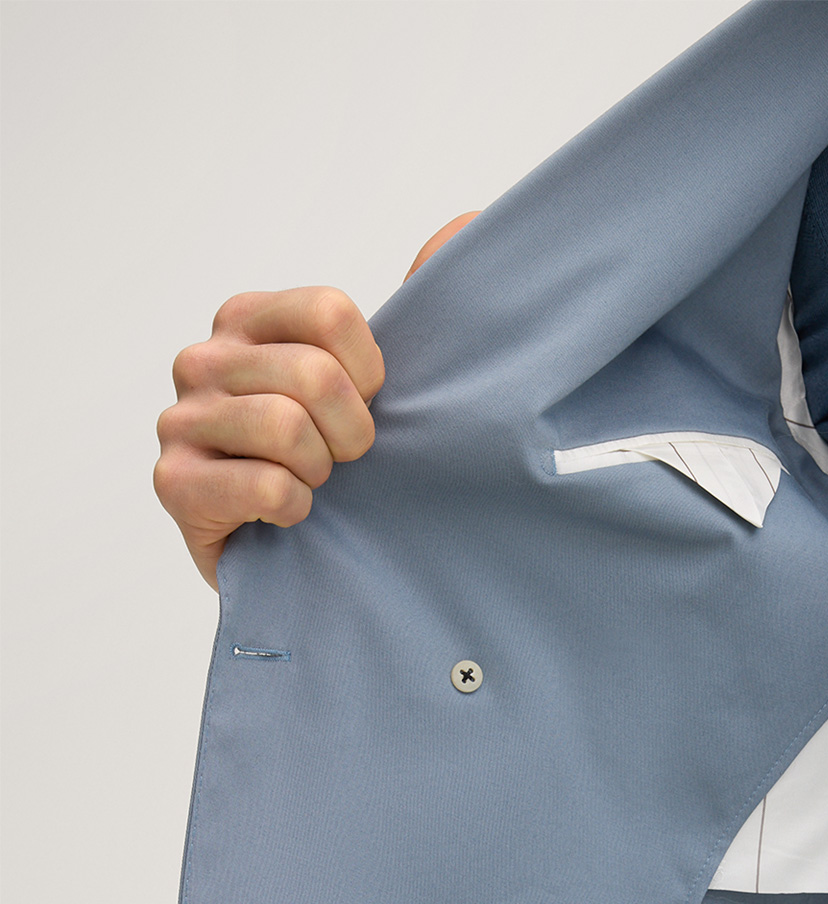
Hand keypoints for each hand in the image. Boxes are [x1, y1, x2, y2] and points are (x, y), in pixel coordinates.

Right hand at [155, 212, 480, 588]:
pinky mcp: (174, 482)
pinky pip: (267, 485)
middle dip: (351, 435)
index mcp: (246, 320)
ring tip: (310, 486)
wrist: (285, 557)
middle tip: (341, 462)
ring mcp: (181, 419)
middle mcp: (203, 359)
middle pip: (315, 375)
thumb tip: (461, 229)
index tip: (367, 406)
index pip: (331, 312)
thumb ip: (410, 314)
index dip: (369, 373)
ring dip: (320, 473)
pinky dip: (294, 509)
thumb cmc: (330, 462)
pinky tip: (285, 516)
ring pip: (288, 429)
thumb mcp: (367, 385)